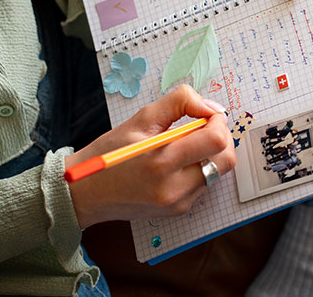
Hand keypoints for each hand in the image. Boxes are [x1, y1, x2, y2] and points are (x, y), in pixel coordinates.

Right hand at [65, 85, 234, 228]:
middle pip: (225, 159)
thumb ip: (179, 103)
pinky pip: (204, 183)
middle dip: (221, 137)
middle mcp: (175, 188)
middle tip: (203, 126)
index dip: (217, 120)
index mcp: (162, 161)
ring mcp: (179, 203)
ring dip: (210, 153)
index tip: (206, 113)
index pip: (215, 140)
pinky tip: (177, 161)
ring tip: (185, 144)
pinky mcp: (180, 210)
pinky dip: (199, 167)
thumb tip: (211, 107)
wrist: (87, 193)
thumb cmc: (110, 153)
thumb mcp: (141, 118)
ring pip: (218, 171)